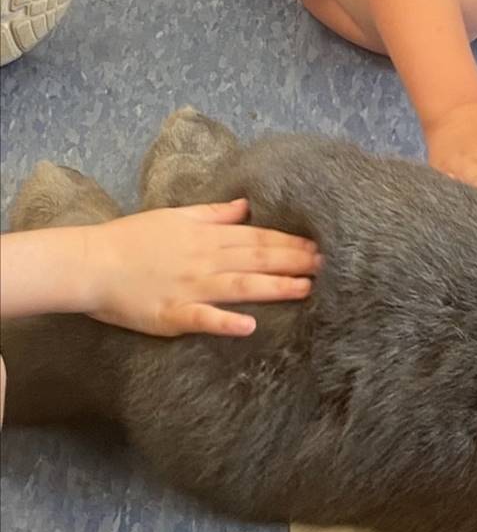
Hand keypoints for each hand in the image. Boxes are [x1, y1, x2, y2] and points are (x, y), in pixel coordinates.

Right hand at [83, 201, 320, 338]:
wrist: (92, 262)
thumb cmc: (132, 237)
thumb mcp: (176, 216)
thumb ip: (214, 213)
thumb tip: (246, 206)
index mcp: (208, 235)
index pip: (258, 237)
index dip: (290, 241)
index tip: (320, 243)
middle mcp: (205, 259)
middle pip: (257, 258)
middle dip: (295, 261)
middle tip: (329, 265)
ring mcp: (190, 287)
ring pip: (240, 285)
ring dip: (275, 286)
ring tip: (306, 289)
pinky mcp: (172, 314)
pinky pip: (202, 318)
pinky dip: (225, 322)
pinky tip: (249, 326)